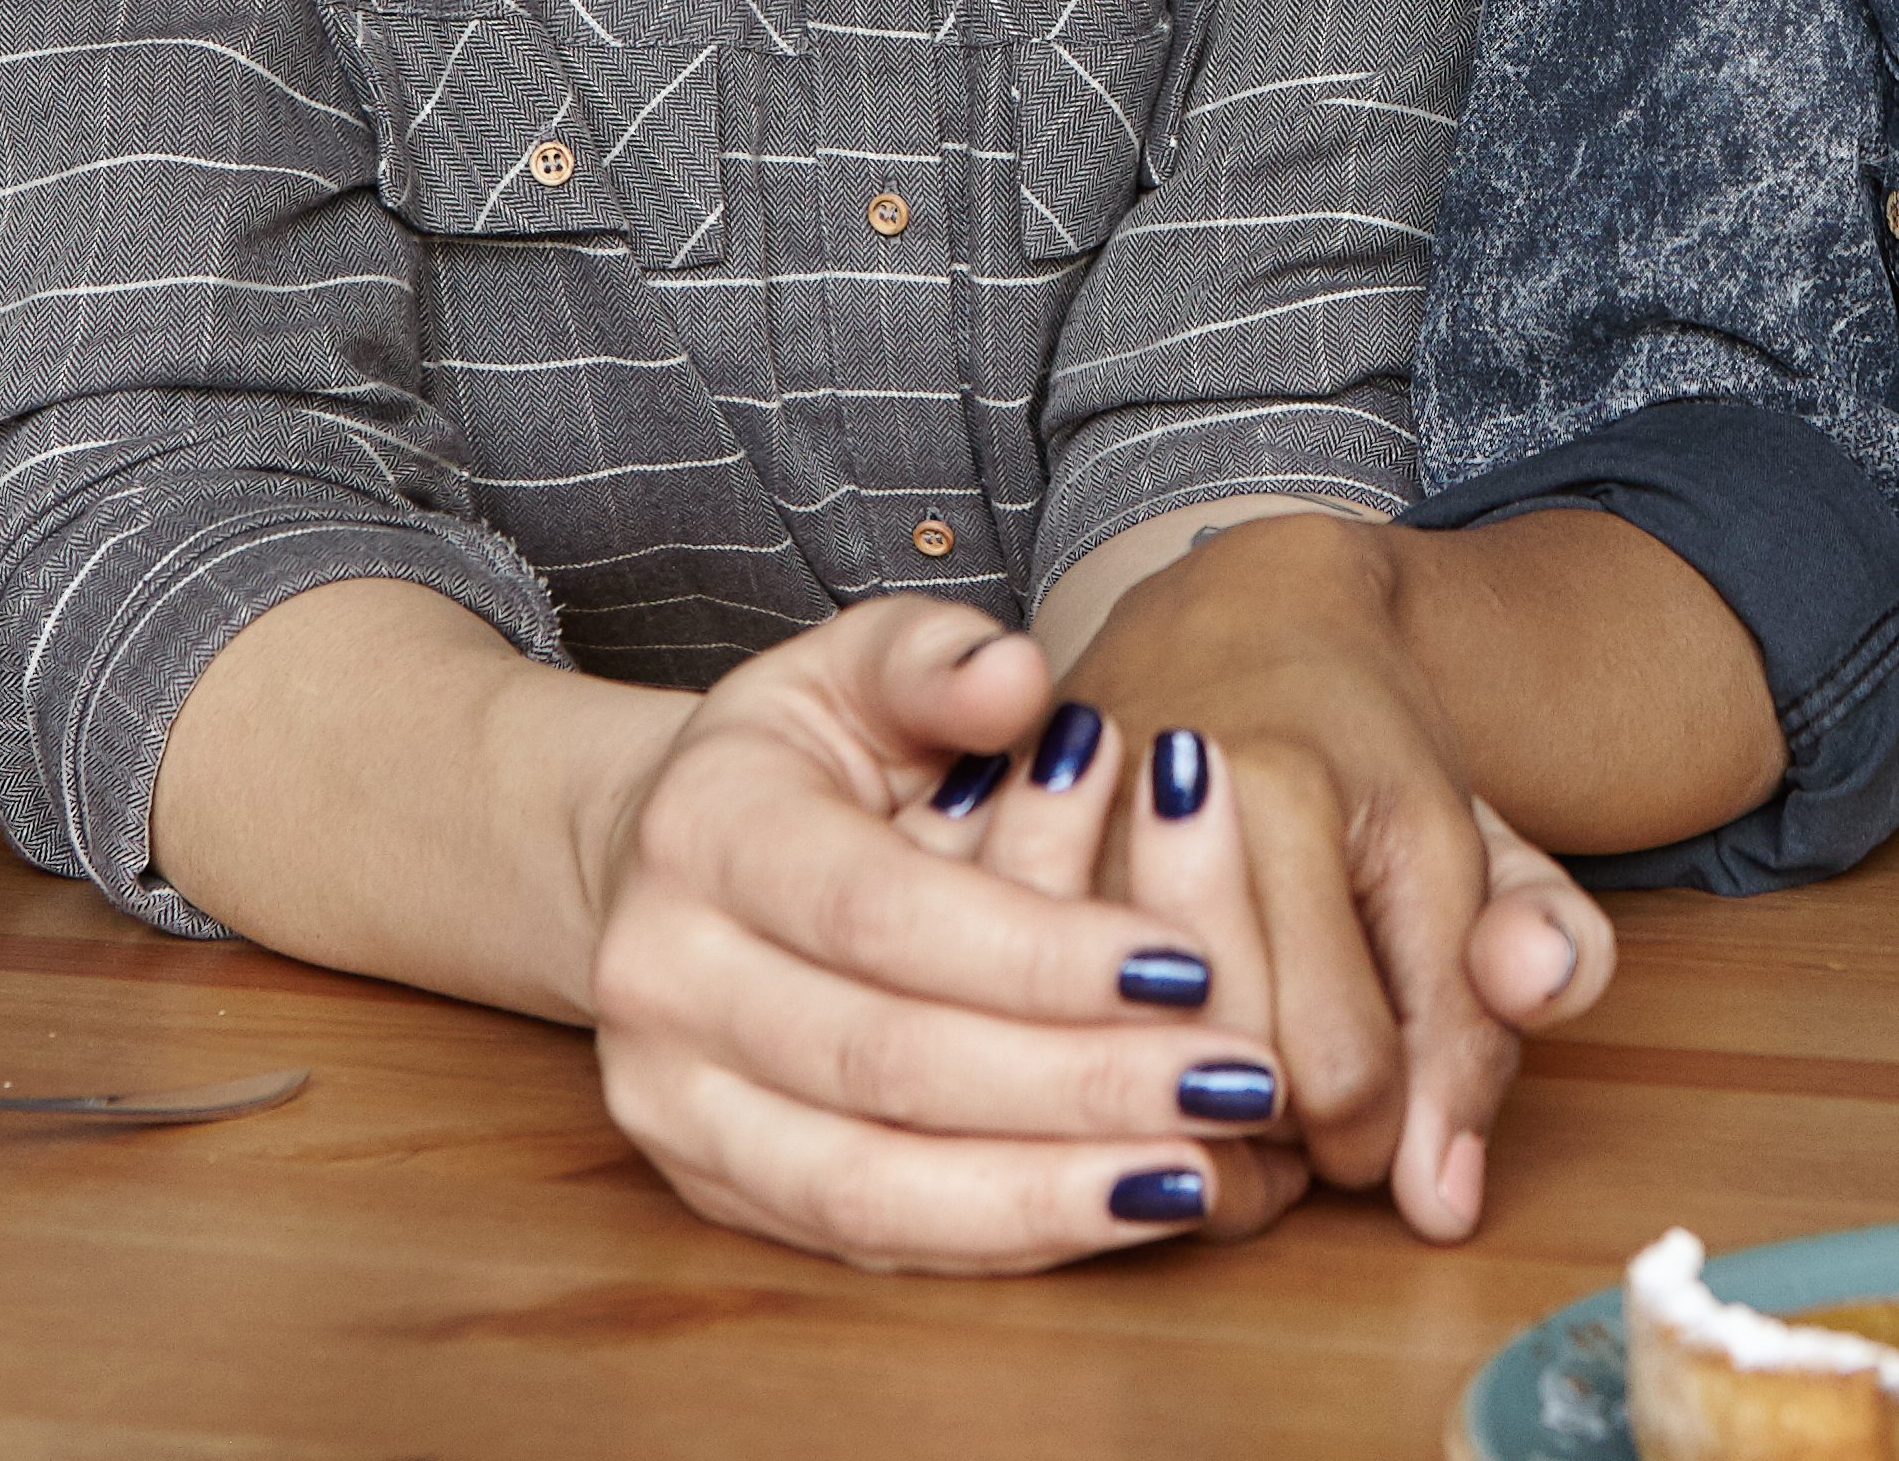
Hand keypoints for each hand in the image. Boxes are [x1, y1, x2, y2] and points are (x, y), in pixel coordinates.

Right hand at [575, 597, 1308, 1271]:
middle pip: (886, 1063)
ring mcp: (671, 1102)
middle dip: (1077, 1083)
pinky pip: (863, 1238)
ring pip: (866, 1185)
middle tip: (1237, 1081)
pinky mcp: (711, 1187)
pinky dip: (999, 1238)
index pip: (883, 910)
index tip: (1187, 967)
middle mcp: (661, 979)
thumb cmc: (801, 754)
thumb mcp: (857, 665)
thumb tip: (1019, 676)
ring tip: (1196, 1174)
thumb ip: (937, 660)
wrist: (663, 859)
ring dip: (1044, 1193)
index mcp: (702, 830)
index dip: (1038, 951)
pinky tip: (1119, 1210)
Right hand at [1056, 516, 1617, 1238]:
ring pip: (1119, 1073)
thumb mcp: (1481, 848)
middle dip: (1284, 1132)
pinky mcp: (981, 864)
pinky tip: (1148, 1046)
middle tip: (1313, 1083)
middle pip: (1219, 1080)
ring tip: (1235, 1065)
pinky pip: (1029, 1034)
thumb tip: (1447, 1196)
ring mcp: (1050, 833)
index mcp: (1290, 789)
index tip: (1391, 1097)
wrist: (1238, 618)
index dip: (1383, 1134)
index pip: (1343, 1072)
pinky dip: (1101, 1074)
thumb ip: (1526, 979)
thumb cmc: (1366, 752)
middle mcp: (1151, 804)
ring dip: (1185, 1115)